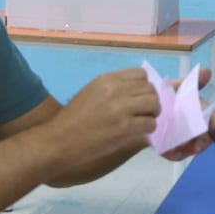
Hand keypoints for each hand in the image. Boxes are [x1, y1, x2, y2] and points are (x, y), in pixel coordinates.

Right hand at [48, 68, 162, 167]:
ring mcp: (121, 108)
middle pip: (149, 88)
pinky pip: (150, 123)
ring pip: (153, 104)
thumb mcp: (92, 92)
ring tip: (144, 121)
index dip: (144, 86)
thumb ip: (113, 88)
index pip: (141, 74)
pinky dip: (149, 128)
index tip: (141, 97)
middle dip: (151, 100)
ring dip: (152, 114)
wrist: (60, 139)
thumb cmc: (74, 119)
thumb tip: (137, 93)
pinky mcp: (124, 127)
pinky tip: (139, 132)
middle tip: (146, 111)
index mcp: (107, 79)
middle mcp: (116, 89)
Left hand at [162, 67, 214, 160]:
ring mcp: (184, 140)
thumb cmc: (165, 97)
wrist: (143, 110)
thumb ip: (193, 82)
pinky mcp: (172, 149)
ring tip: (177, 148)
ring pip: (192, 149)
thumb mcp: (177, 88)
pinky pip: (176, 155)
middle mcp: (195, 128)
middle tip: (196, 146)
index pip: (213, 121)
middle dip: (203, 143)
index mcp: (199, 113)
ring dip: (187, 150)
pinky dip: (173, 154)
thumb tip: (208, 71)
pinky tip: (167, 151)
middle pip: (205, 138)